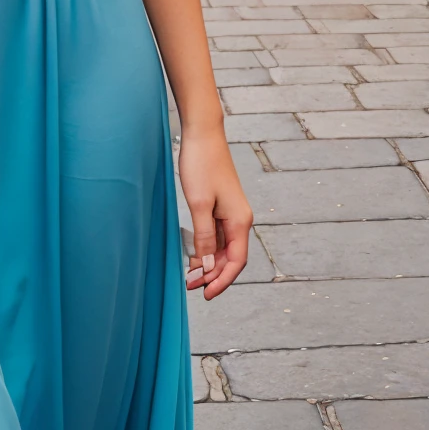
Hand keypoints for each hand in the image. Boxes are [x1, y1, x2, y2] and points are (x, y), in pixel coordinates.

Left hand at [179, 124, 251, 299]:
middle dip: (213, 275)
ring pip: (224, 248)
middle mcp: (240, 218)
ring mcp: (231, 212)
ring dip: (209, 264)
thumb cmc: (201, 165)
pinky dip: (207, 249)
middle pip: (231, 258)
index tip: (205, 295)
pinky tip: (193, 255)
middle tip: (189, 287)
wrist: (202, 134)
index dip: (222, 281)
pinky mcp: (221, 206)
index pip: (236, 262)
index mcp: (240, 220)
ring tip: (188, 276)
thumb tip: (209, 267)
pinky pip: (217, 235)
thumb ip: (205, 238)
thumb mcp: (199, 205)